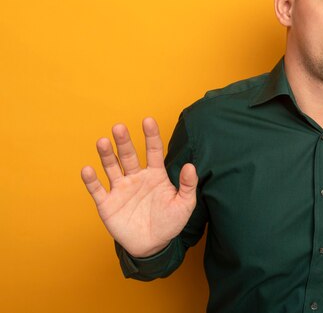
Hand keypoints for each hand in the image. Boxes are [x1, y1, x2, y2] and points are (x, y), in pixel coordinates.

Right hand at [81, 117, 197, 256]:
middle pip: (129, 156)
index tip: (148, 120)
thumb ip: (188, 185)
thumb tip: (190, 165)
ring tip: (102, 142)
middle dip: (124, 142)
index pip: (153, 151)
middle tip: (119, 127)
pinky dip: (91, 180)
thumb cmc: (170, 222)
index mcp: (155, 175)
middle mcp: (136, 177)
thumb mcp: (184, 204)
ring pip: (112, 168)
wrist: (153, 246)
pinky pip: (97, 190)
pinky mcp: (108, 204)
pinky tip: (88, 169)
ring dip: (106, 155)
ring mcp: (121, 189)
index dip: (151, 136)